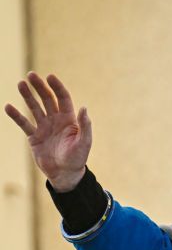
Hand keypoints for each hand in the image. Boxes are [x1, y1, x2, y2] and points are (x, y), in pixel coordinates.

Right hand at [5, 72, 90, 191]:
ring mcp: (44, 127)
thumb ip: (85, 125)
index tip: (50, 76)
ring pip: (34, 108)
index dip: (57, 87)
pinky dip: (16, 116)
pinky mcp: (34, 137)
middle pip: (47, 99)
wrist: (65, 174)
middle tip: (31, 75)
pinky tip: (8, 106)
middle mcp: (56, 120)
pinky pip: (24, 123)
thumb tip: (84, 107)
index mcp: (69, 119)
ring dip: (27, 96)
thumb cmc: (77, 158)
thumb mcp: (84, 142)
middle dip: (39, 87)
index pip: (63, 99)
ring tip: (20, 84)